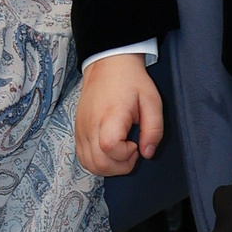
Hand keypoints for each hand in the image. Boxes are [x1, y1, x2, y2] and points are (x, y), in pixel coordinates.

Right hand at [74, 53, 163, 177]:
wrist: (108, 64)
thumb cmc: (132, 81)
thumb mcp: (152, 101)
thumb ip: (154, 129)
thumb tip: (147, 153)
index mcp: (110, 115)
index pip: (109, 148)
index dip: (125, 154)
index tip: (135, 142)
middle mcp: (90, 125)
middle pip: (98, 163)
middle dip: (120, 167)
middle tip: (132, 149)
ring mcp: (81, 129)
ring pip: (88, 164)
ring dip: (108, 167)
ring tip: (121, 151)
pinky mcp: (77, 131)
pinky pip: (83, 157)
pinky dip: (97, 162)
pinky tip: (110, 151)